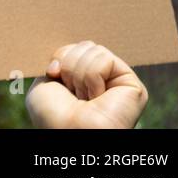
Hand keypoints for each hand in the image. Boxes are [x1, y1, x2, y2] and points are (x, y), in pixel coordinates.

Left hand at [26, 41, 147, 128]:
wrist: (67, 132)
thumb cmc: (53, 114)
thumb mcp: (45, 82)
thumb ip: (60, 61)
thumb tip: (74, 48)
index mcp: (84, 79)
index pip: (72, 47)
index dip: (60, 57)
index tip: (53, 74)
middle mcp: (103, 79)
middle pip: (83, 45)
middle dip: (69, 65)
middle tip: (72, 92)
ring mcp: (118, 81)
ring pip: (93, 49)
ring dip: (79, 74)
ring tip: (85, 98)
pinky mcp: (132, 85)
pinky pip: (104, 58)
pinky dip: (92, 76)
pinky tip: (97, 97)